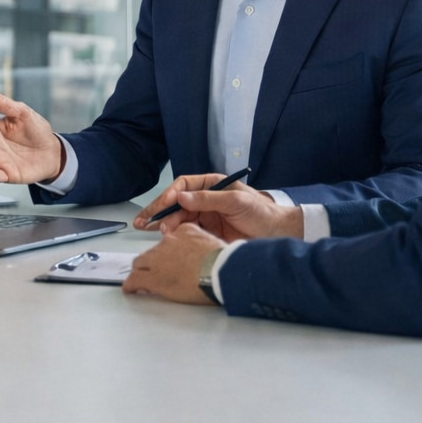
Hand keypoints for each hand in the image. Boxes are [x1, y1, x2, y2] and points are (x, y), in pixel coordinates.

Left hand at [122, 223, 225, 304]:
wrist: (222, 272)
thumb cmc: (224, 262)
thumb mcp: (214, 244)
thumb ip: (202, 245)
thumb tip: (201, 255)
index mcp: (184, 231)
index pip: (168, 240)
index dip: (167, 253)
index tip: (170, 260)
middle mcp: (168, 241)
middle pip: (151, 251)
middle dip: (152, 262)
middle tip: (156, 273)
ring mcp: (158, 258)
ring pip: (140, 263)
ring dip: (141, 272)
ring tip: (141, 282)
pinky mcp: (154, 277)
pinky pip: (135, 280)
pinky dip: (131, 285)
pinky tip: (131, 289)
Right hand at [133, 174, 303, 240]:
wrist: (276, 234)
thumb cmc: (260, 212)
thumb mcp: (235, 201)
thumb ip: (208, 199)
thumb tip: (181, 197)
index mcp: (212, 184)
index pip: (184, 185)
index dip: (171, 194)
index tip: (164, 204)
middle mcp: (205, 199)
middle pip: (177, 202)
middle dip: (160, 210)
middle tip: (144, 221)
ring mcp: (205, 216)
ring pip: (178, 217)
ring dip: (164, 223)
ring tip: (151, 230)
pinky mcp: (207, 232)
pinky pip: (186, 231)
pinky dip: (174, 233)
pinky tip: (164, 238)